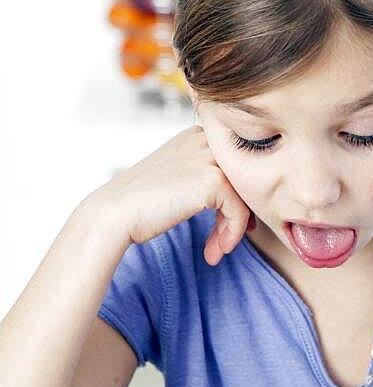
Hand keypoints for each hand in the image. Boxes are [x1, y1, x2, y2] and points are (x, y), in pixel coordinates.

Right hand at [91, 125, 254, 263]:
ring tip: (218, 250)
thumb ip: (207, 179)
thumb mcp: (178, 178)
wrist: (115, 213)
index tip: (224, 227)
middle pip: (243, 181)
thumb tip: (244, 202)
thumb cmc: (141, 203)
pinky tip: (215, 250)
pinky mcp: (214, 180)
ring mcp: (210, 158)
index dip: (234, 200)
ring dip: (233, 230)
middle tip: (224, 242)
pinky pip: (240, 211)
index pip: (234, 168)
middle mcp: (205, 140)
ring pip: (244, 197)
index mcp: (196, 135)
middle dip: (237, 216)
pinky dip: (231, 234)